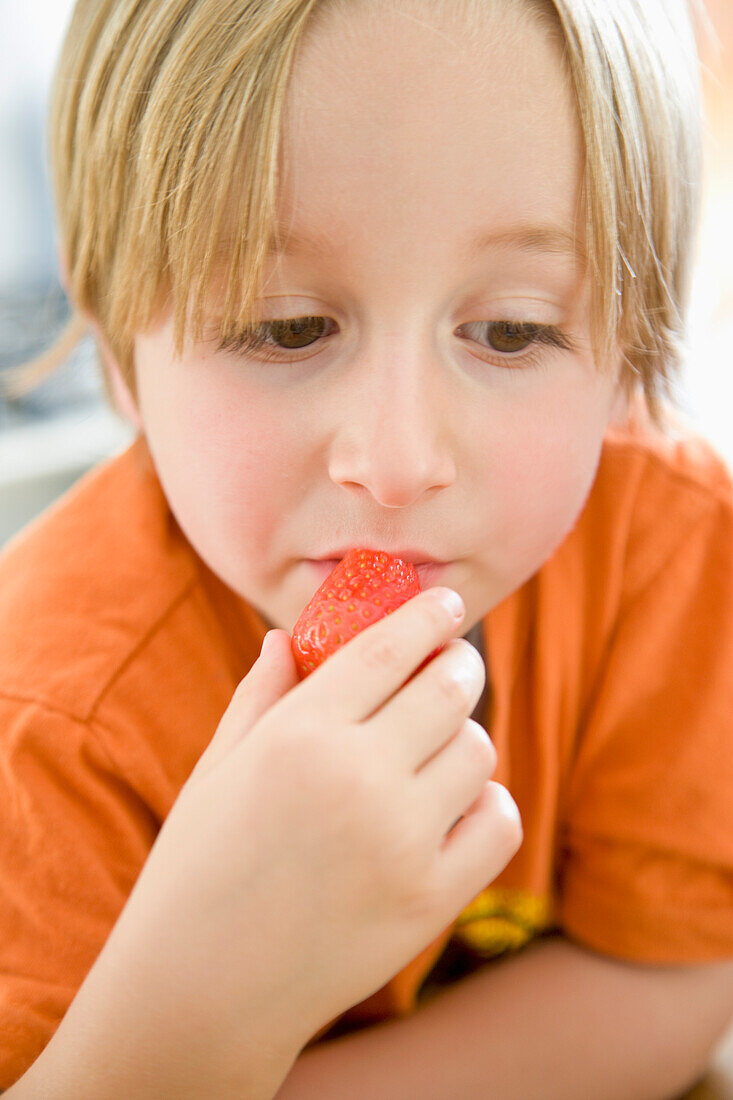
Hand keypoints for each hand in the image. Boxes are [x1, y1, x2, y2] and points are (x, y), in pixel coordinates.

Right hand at [72, 588, 521, 1086]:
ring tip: (434, 749)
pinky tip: (450, 807)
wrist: (201, 990)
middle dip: (458, 665)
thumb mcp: (218, 767)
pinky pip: (499, 821)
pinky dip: (485, 804)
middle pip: (451, 689)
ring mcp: (402, 841)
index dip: (427, 614)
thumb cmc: (199, 866)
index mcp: (299, 735)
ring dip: (464, 738)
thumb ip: (261, 694)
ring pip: (480, 751)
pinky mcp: (432, 899)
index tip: (447, 600)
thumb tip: (287, 636)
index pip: (389, 648)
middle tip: (451, 666)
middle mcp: (358, 778)